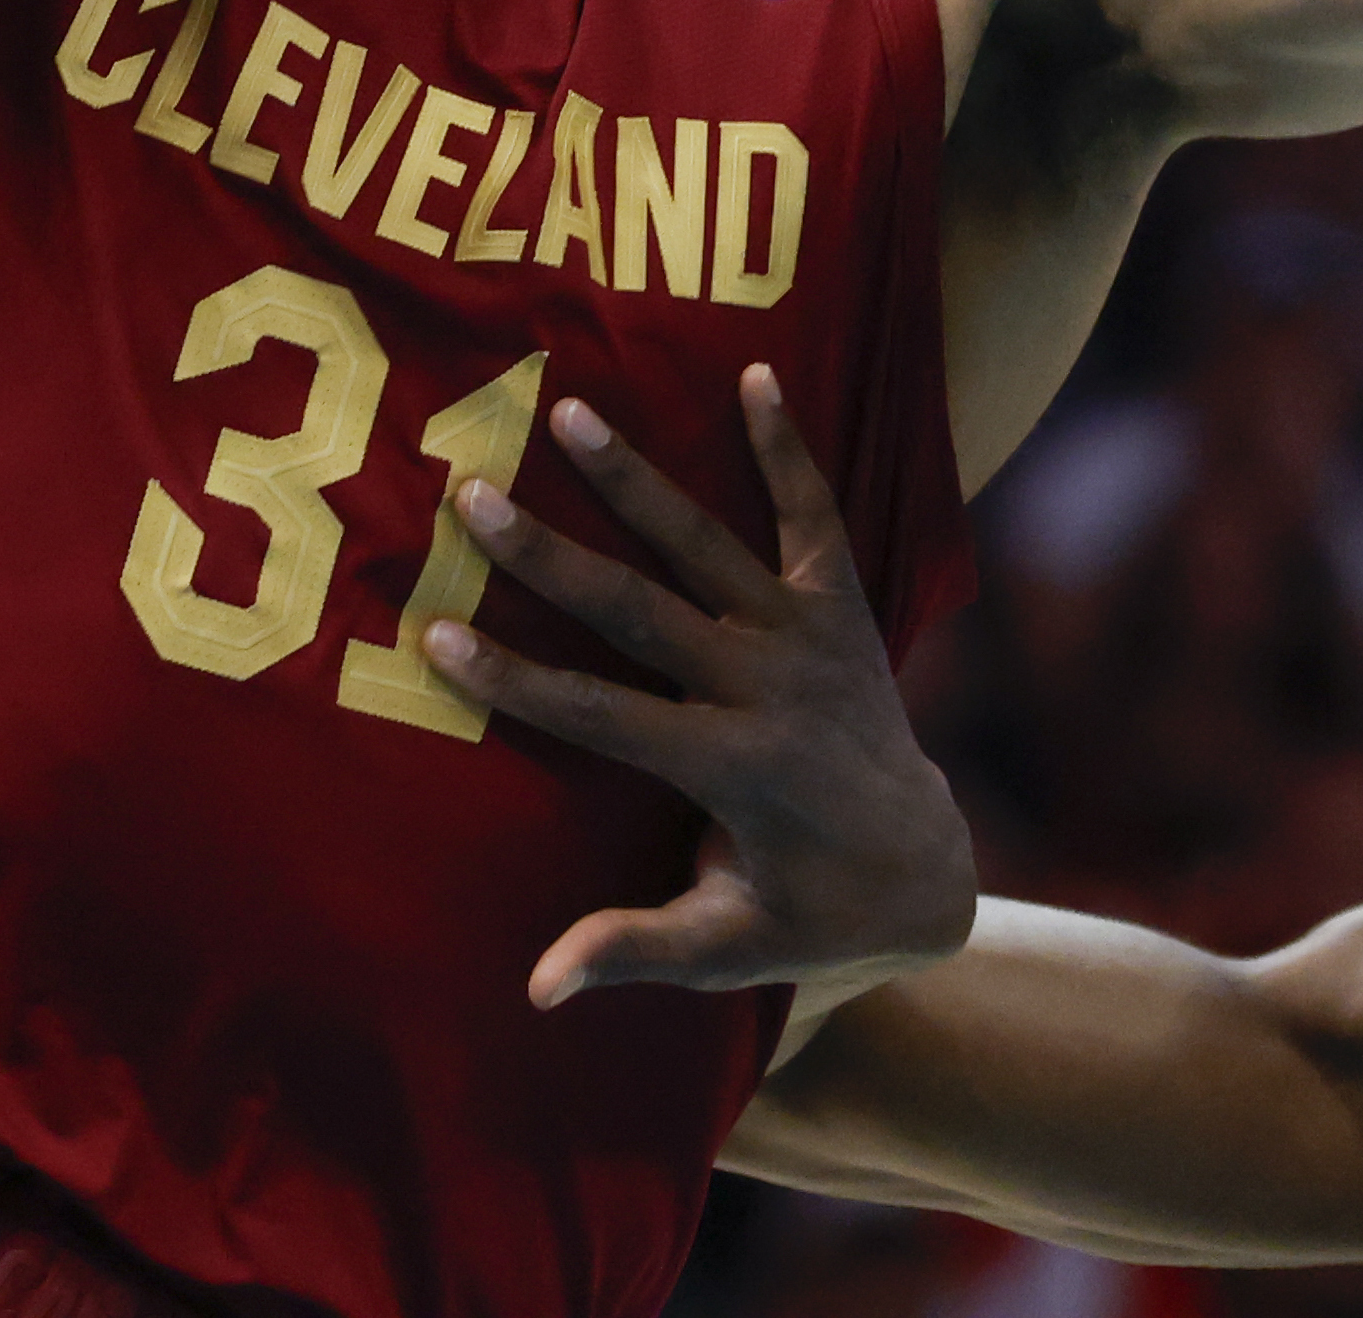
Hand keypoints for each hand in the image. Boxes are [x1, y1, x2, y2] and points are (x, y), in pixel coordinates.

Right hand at [420, 368, 976, 1008]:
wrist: (925, 862)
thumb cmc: (806, 912)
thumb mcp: (726, 947)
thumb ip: (634, 950)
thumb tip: (537, 988)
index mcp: (730, 768)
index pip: (602, 716)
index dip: (516, 677)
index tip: (436, 632)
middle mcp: (768, 688)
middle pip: (642, 611)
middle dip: (552, 554)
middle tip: (472, 494)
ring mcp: (809, 638)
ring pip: (710, 546)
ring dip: (639, 480)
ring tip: (573, 412)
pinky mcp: (844, 608)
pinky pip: (816, 516)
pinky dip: (789, 447)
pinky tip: (757, 372)